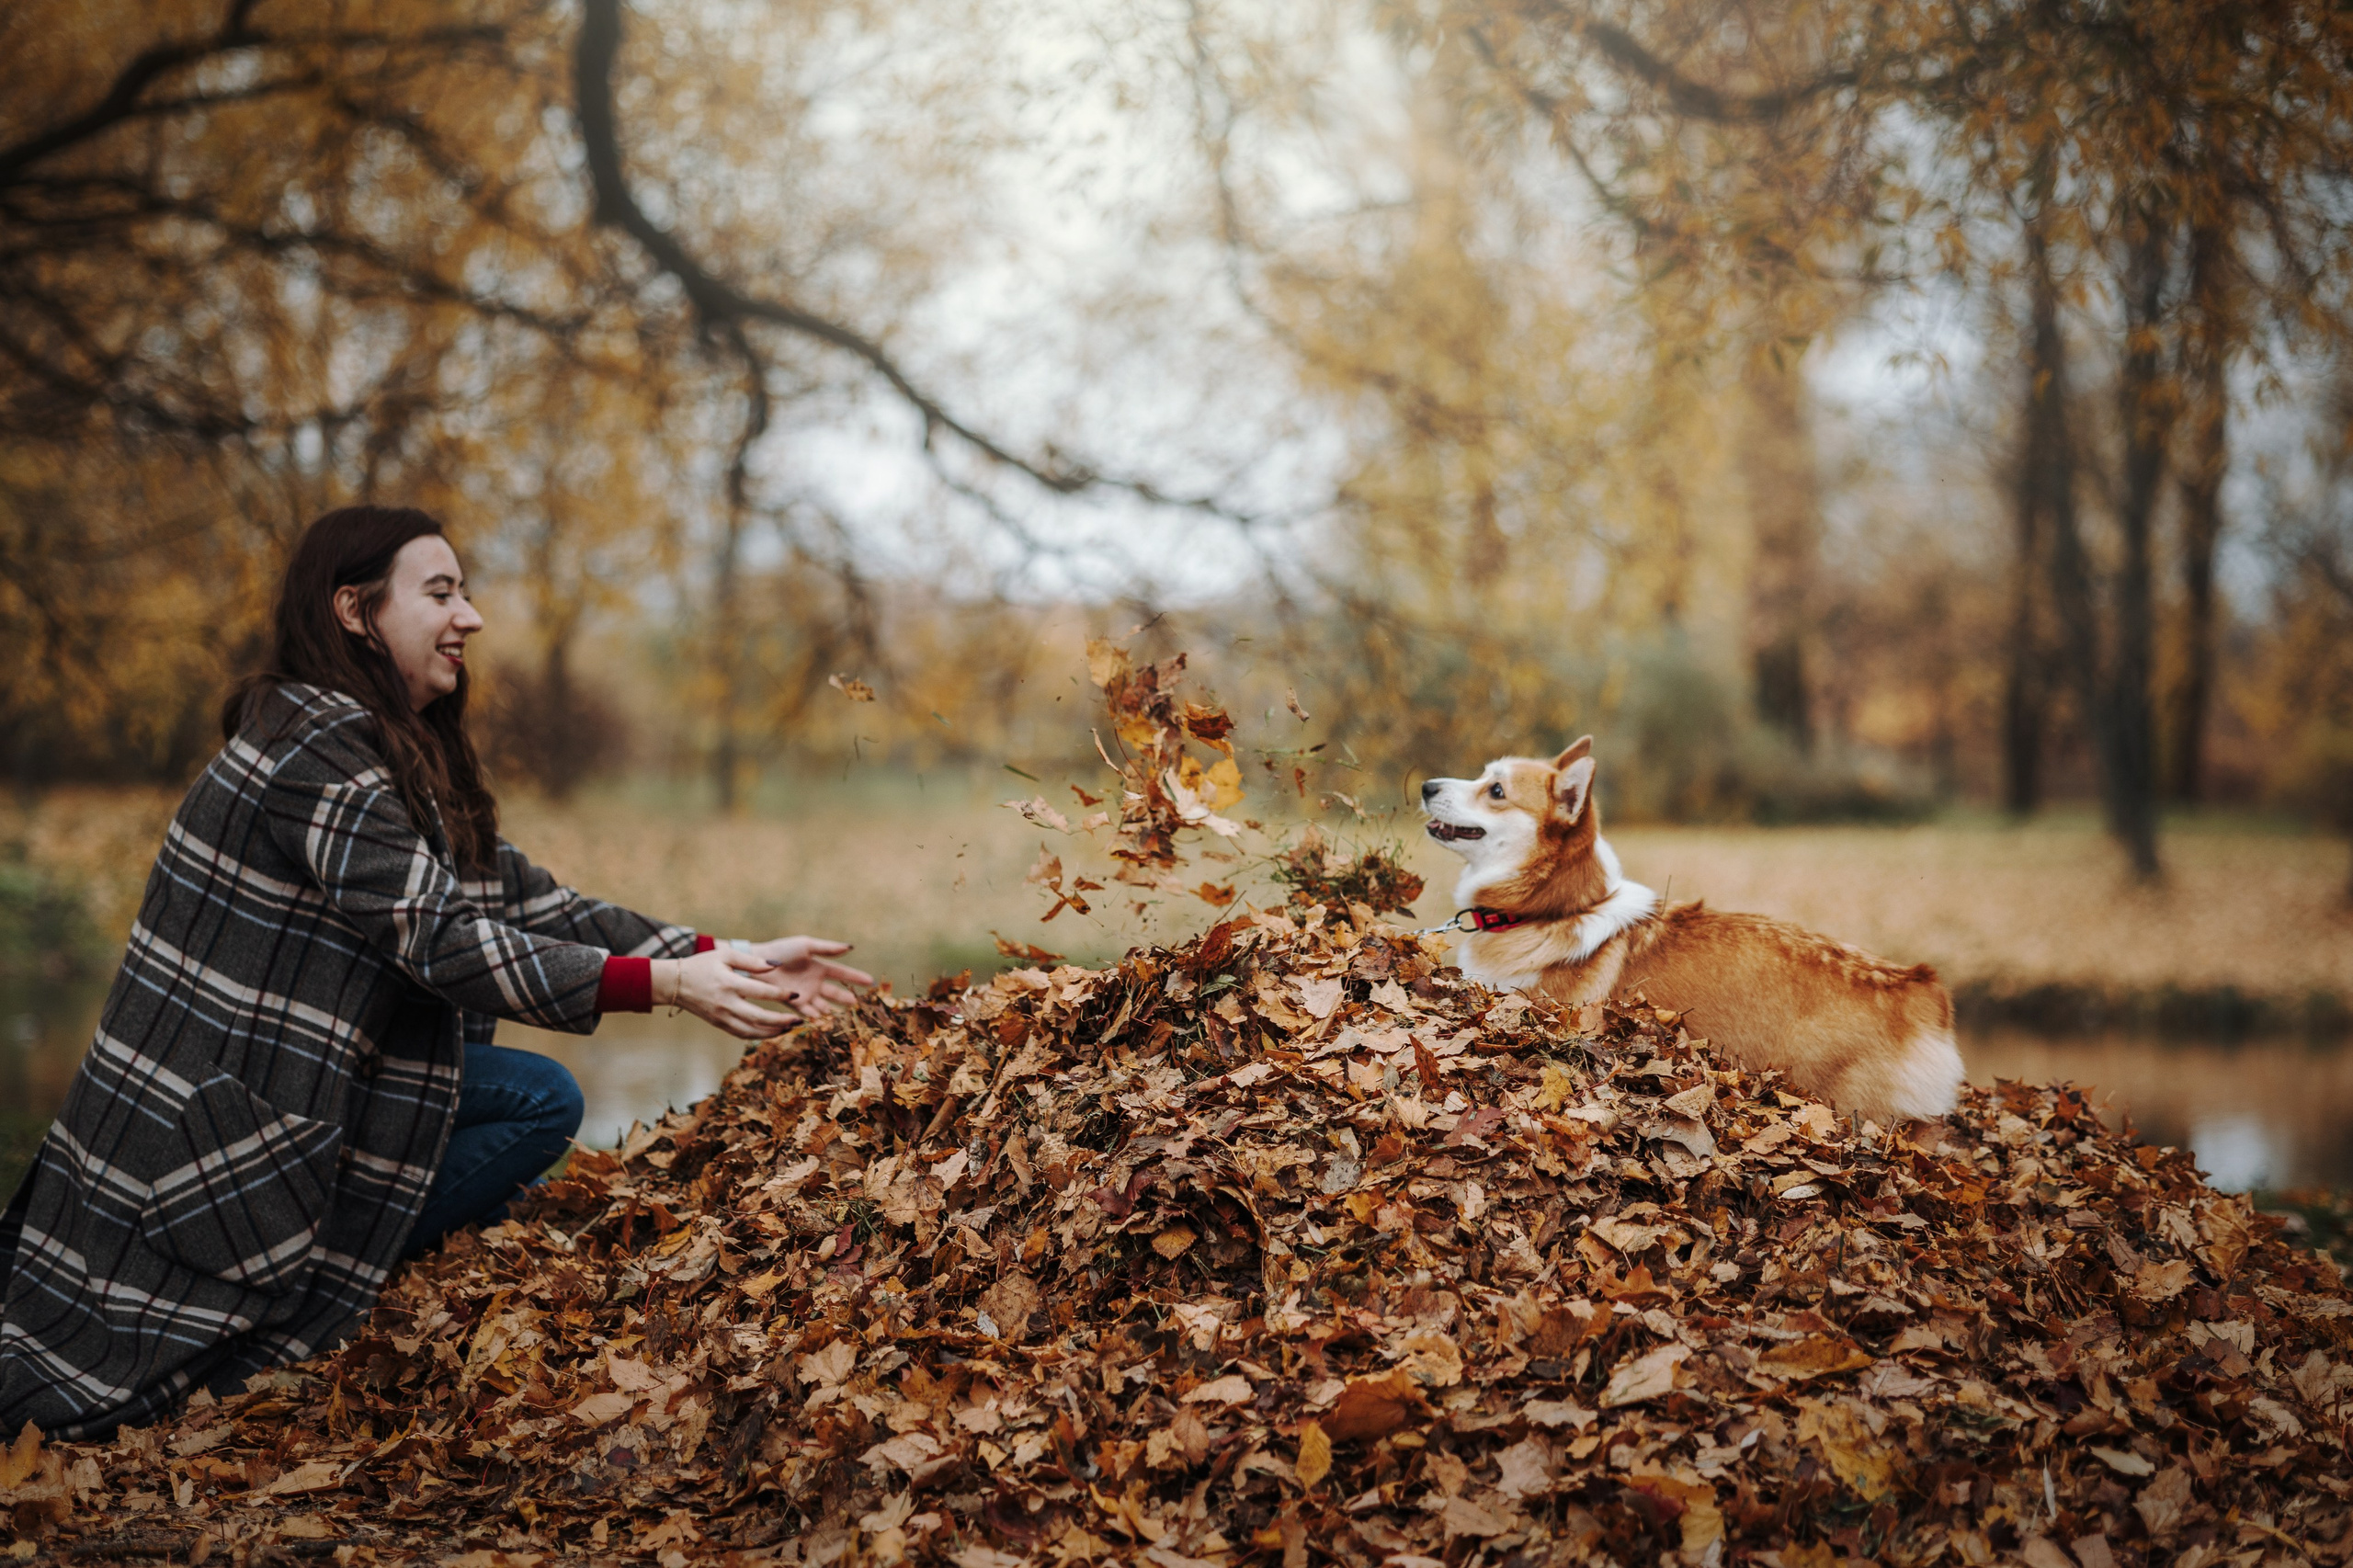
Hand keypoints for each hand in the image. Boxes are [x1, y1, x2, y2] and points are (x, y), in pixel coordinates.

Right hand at [656, 947, 802, 1039]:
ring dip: (773, 1032)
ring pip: (751, 1031)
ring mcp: (721, 1017)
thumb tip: (776, 965)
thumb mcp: (726, 955)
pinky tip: (773, 1032)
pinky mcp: (719, 1024)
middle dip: (782, 1021)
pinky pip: (742, 1034)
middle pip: (759, 1018)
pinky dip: (759, 1035)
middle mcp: (726, 1003)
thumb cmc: (702, 965)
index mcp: (729, 984)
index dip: (781, 995)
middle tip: (799, 1020)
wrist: (675, 983)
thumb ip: (752, 960)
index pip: (761, 993)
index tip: (796, 994)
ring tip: (790, 1028)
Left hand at [735, 936, 872, 1016]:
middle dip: (847, 998)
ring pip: (824, 1006)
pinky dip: (817, 1019)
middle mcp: (814, 982)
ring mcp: (805, 994)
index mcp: (819, 967)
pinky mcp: (794, 1003)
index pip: (842, 973)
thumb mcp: (806, 946)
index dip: (856, 978)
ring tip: (843, 1020)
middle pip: (836, 993)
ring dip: (833, 1012)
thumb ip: (827, 948)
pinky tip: (825, 1022)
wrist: (757, 963)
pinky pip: (809, 1013)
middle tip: (859, 1004)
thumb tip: (850, 947)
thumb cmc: (781, 951)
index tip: (870, 982)